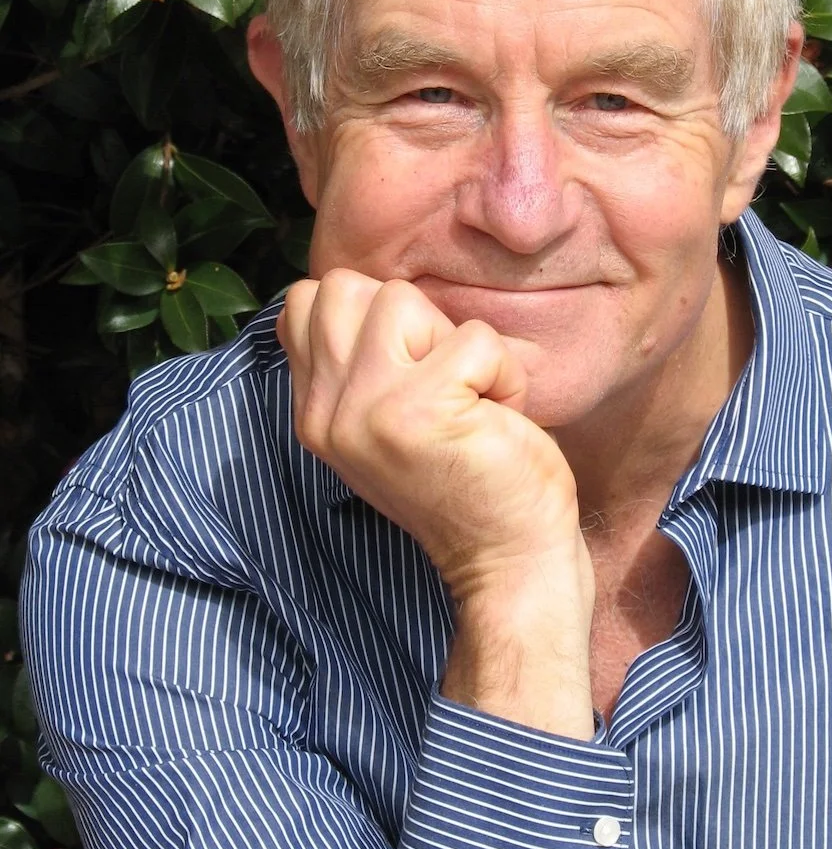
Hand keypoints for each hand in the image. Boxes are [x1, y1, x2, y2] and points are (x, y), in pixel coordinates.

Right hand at [277, 270, 587, 605]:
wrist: (508, 560)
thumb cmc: (465, 474)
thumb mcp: (387, 417)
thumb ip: (358, 361)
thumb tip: (360, 290)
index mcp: (313, 411)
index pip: (306, 300)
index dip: (371, 316)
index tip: (411, 373)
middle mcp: (325, 412)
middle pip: (344, 288)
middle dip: (410, 319)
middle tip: (443, 382)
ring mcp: (365, 412)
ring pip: (400, 300)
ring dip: (458, 342)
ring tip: (471, 400)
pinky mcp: (418, 412)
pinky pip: (474, 338)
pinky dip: (504, 371)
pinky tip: (498, 418)